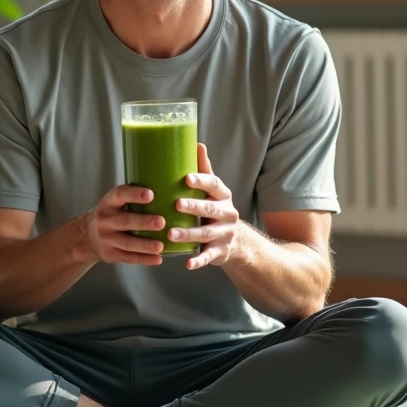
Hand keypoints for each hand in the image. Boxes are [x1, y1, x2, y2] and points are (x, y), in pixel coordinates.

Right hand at [81, 184, 165, 265]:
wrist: (87, 236)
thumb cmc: (112, 214)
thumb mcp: (115, 203)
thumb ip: (133, 198)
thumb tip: (168, 189)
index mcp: (108, 203)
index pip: (119, 195)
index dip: (134, 194)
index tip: (150, 194)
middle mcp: (105, 220)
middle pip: (125, 221)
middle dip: (144, 222)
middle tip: (161, 222)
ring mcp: (106, 239)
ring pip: (127, 243)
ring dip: (145, 245)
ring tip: (161, 246)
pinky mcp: (110, 255)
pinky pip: (128, 258)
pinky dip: (144, 259)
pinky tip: (158, 258)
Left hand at [171, 144, 239, 269]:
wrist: (235, 241)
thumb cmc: (215, 209)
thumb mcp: (213, 191)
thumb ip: (204, 170)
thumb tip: (197, 143)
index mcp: (223, 196)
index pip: (215, 185)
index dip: (202, 181)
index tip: (186, 178)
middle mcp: (227, 213)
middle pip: (210, 209)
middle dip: (194, 207)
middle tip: (176, 204)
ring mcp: (225, 234)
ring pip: (206, 233)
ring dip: (188, 234)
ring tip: (171, 234)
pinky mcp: (221, 251)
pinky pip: (209, 256)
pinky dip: (199, 261)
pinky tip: (187, 264)